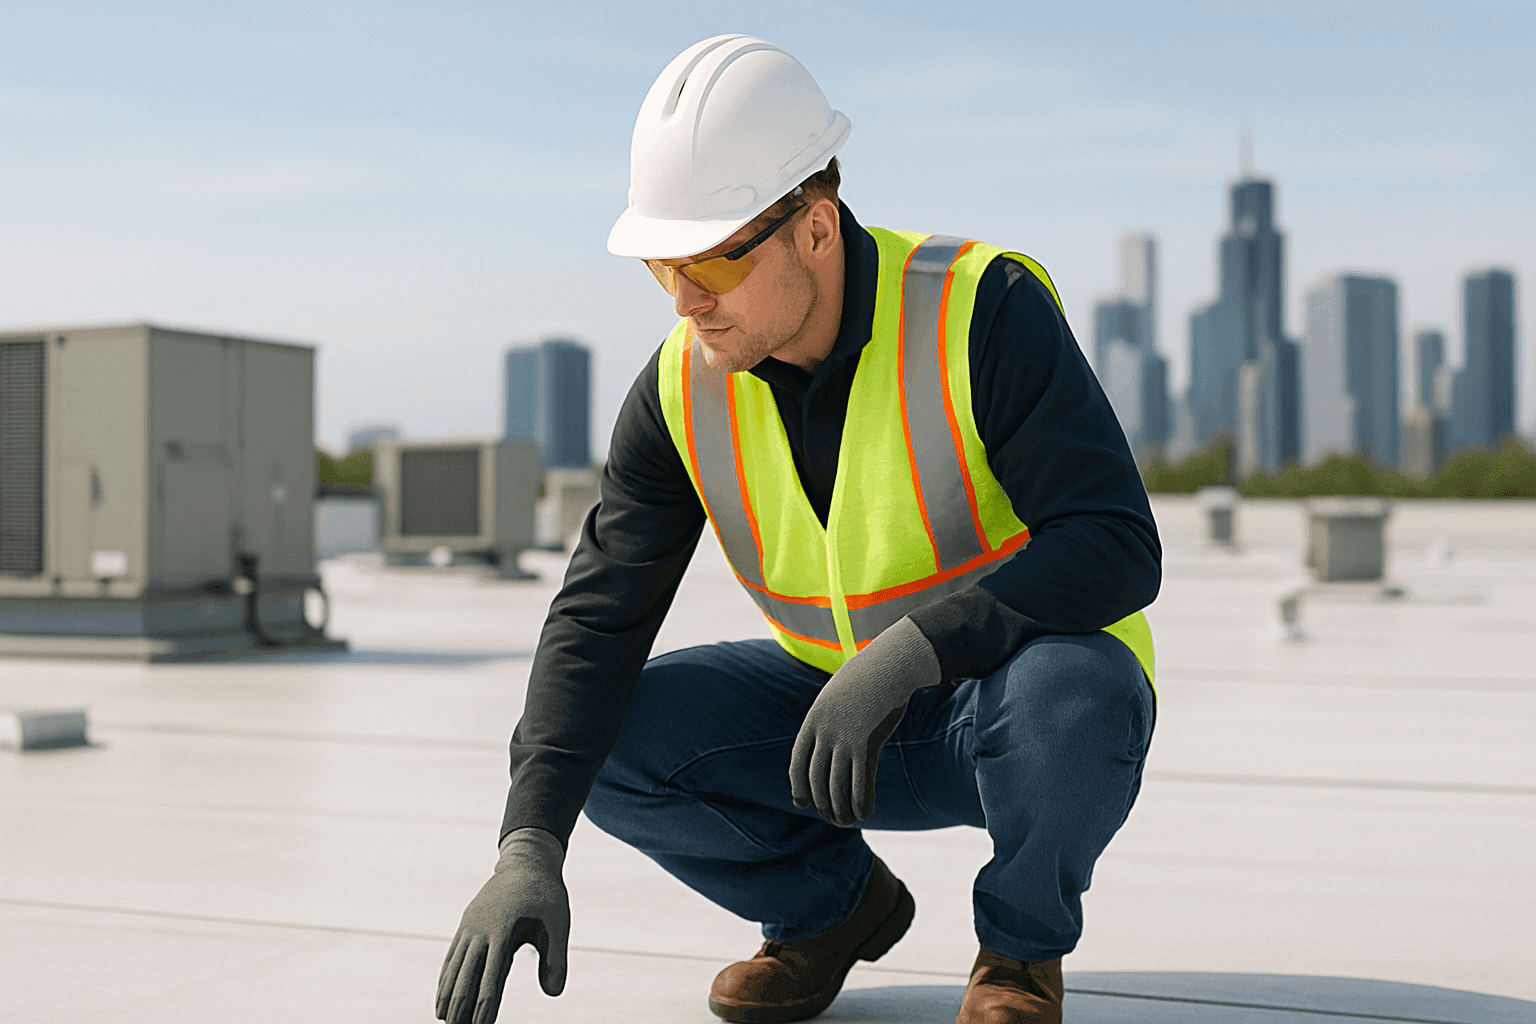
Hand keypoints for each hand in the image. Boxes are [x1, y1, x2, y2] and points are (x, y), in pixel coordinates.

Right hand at [437, 827, 569, 1023]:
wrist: (526, 862)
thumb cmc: (546, 894)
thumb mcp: (558, 922)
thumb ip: (556, 958)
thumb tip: (554, 994)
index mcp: (503, 929)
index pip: (491, 976)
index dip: (485, 1004)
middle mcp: (481, 929)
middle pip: (466, 975)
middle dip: (460, 1005)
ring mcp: (470, 927)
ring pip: (454, 967)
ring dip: (447, 994)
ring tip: (444, 1020)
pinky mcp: (467, 926)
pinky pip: (452, 956)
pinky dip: (445, 978)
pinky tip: (442, 997)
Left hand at [788, 617, 940, 825]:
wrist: (890, 664)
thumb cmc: (866, 678)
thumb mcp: (837, 695)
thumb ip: (828, 717)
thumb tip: (826, 739)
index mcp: (813, 720)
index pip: (797, 764)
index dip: (798, 787)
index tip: (802, 804)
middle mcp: (825, 732)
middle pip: (817, 779)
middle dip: (822, 804)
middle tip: (831, 818)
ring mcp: (845, 738)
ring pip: (838, 786)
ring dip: (841, 810)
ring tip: (847, 822)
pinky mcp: (867, 743)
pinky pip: (861, 782)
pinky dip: (861, 802)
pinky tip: (866, 813)